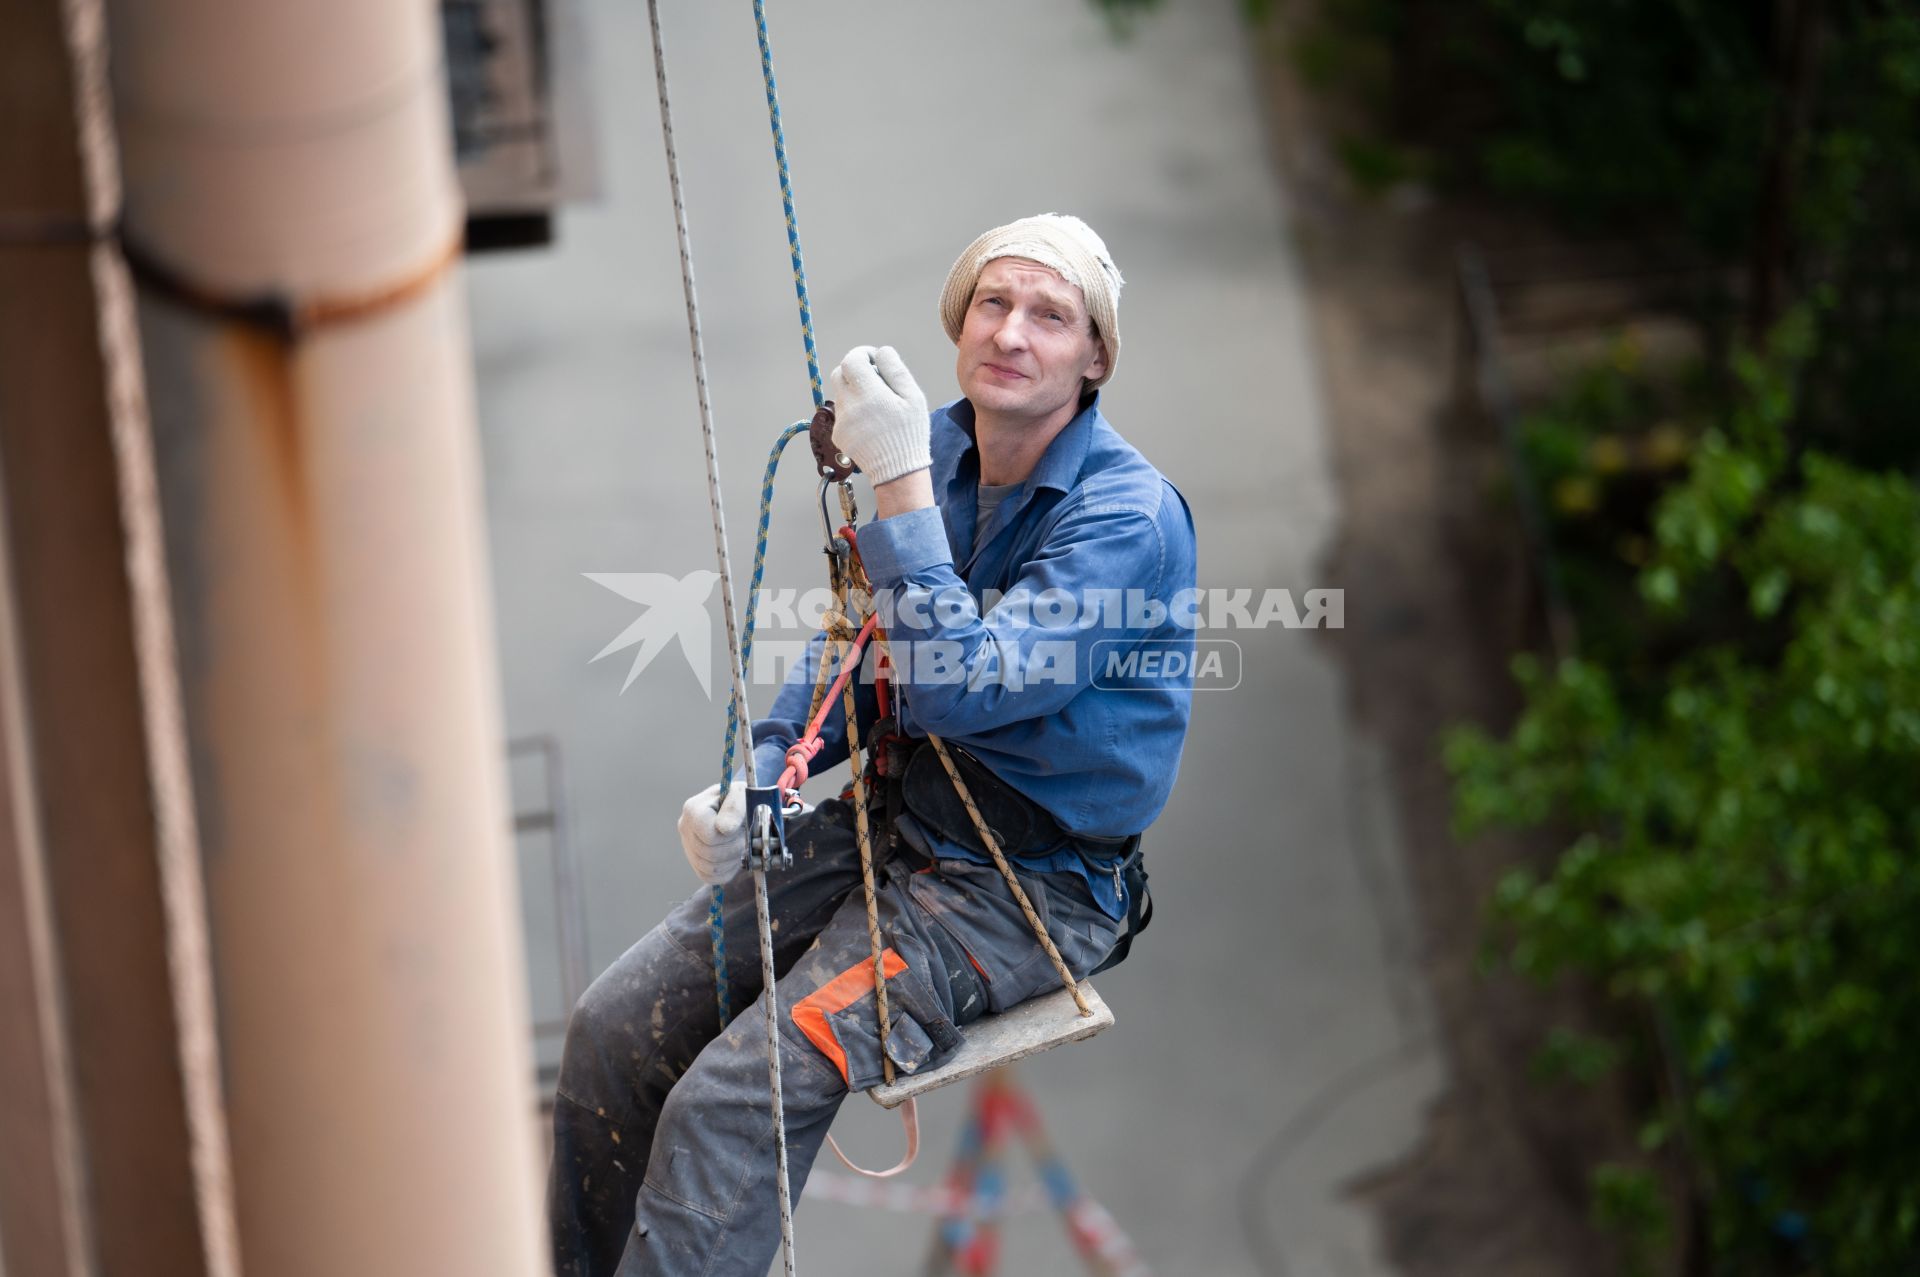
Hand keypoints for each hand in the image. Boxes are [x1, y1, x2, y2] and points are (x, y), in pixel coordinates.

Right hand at [677, 781, 745, 885]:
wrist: (743, 809)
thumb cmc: (742, 799)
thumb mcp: (742, 795)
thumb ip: (734, 808)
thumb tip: (724, 829)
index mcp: (693, 809)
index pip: (709, 836)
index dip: (729, 836)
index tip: (739, 826)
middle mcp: (685, 828)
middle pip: (709, 854)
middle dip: (733, 847)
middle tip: (744, 836)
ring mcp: (688, 846)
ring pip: (709, 868)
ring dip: (732, 859)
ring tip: (740, 844)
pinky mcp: (695, 862)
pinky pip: (709, 877)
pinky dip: (727, 870)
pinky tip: (734, 855)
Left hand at [828, 345, 930, 485]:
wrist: (897, 472)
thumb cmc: (910, 433)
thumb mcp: (914, 398)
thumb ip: (895, 370)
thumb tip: (881, 352)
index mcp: (870, 396)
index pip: (852, 360)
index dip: (862, 354)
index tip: (874, 359)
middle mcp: (850, 407)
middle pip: (839, 373)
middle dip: (854, 370)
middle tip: (873, 377)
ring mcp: (841, 421)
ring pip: (840, 392)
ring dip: (854, 389)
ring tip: (876, 403)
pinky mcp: (838, 433)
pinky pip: (841, 411)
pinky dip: (853, 408)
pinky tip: (870, 420)